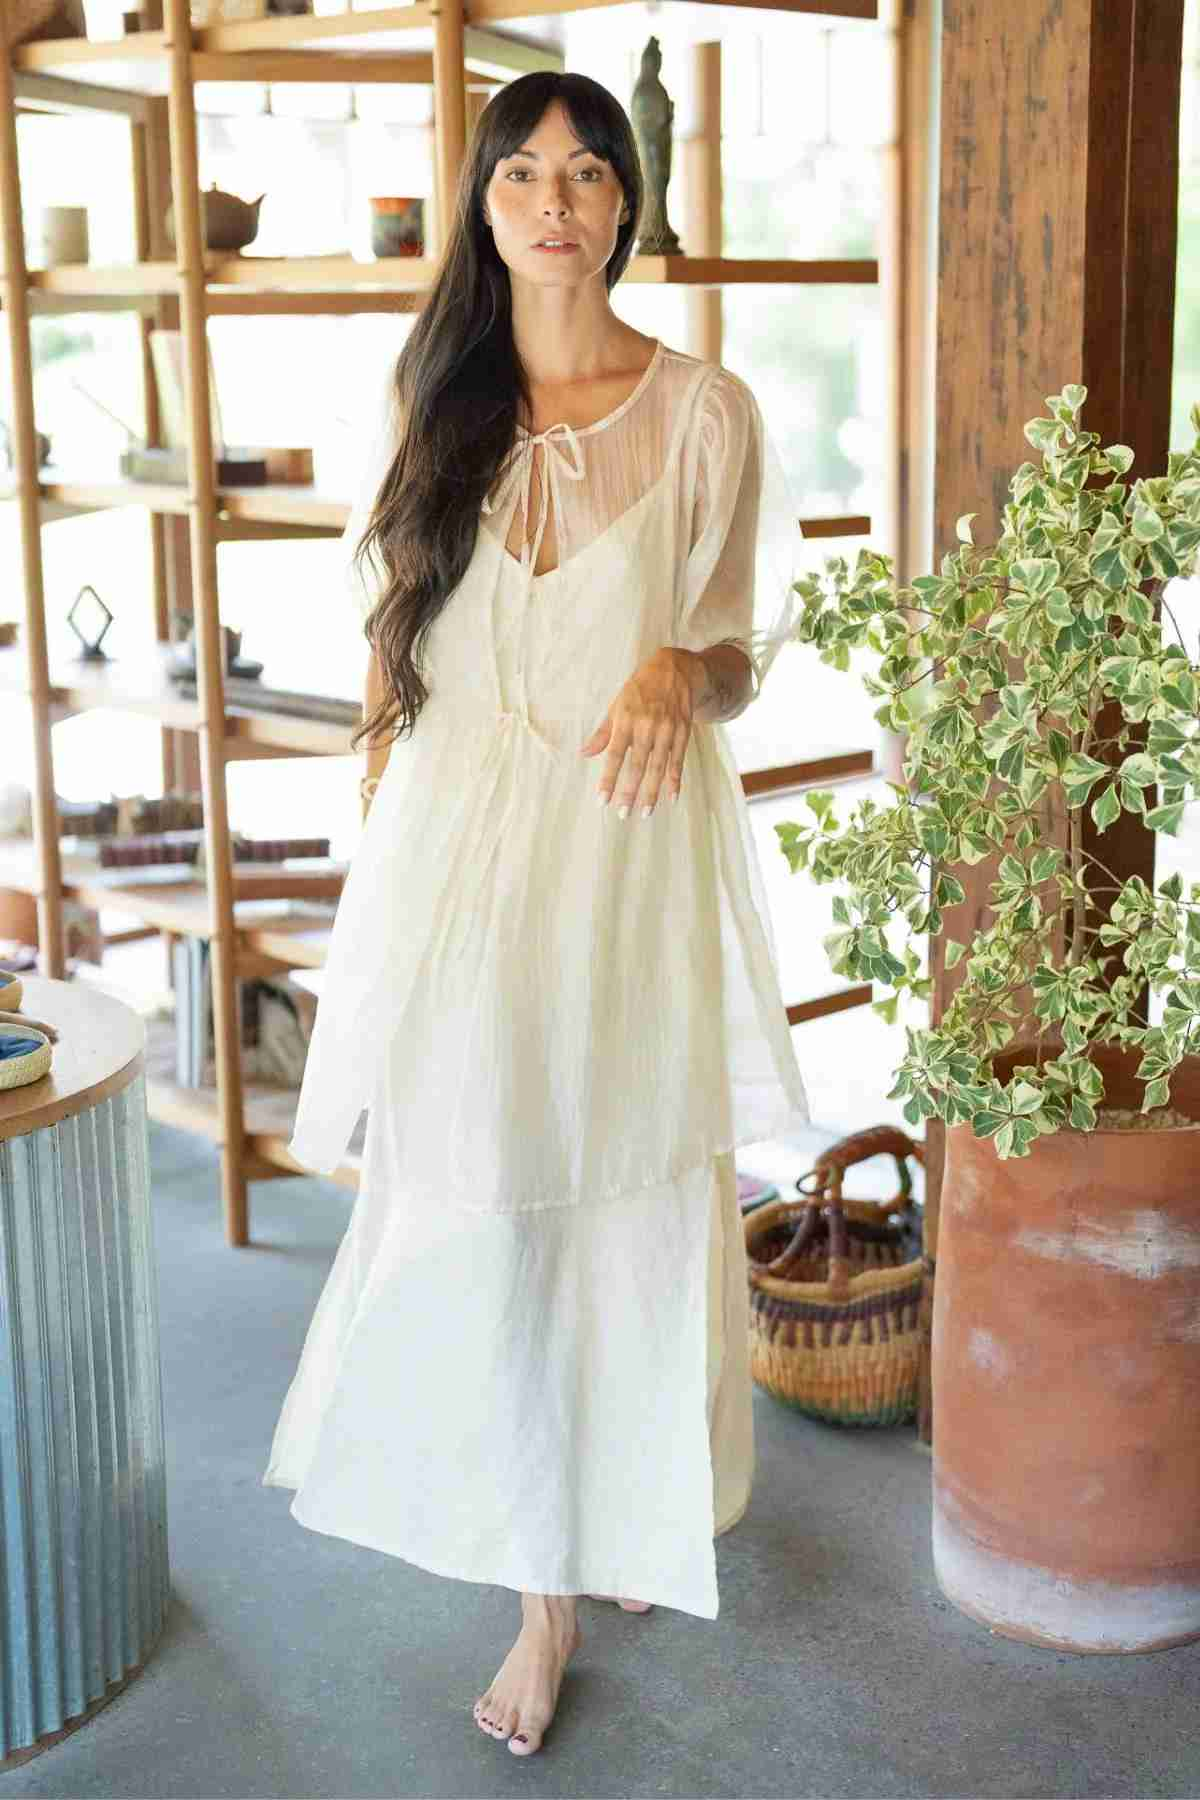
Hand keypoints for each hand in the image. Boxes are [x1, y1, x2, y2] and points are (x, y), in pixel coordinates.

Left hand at [579, 648, 697, 816]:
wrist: (676, 670)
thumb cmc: (640, 689)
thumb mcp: (618, 705)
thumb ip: (603, 732)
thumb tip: (584, 753)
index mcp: (626, 719)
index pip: (614, 755)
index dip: (608, 779)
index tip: (602, 799)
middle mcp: (646, 726)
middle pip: (637, 765)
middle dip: (629, 791)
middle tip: (623, 814)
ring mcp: (667, 730)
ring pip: (658, 766)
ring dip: (652, 791)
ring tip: (645, 812)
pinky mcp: (683, 732)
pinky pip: (678, 760)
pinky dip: (675, 780)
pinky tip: (672, 797)